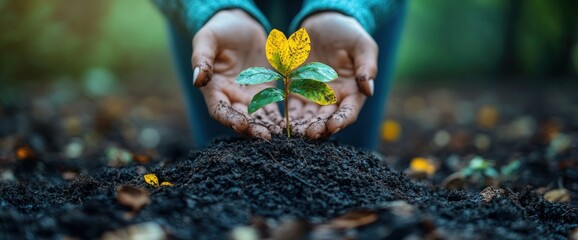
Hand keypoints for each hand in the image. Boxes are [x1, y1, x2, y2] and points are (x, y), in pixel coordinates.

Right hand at [192, 9, 282, 139]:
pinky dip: (279, 118)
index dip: (229, 119)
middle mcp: (231, 98)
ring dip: (267, 127)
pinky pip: (272, 109)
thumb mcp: (207, 39)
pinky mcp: (266, 93)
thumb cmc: (220, 30)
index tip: (241, 124)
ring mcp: (249, 97)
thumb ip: (202, 59)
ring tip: (280, 134)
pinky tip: (290, 124)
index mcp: (214, 89)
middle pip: (240, 119)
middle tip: (266, 137)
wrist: (241, 24)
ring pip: (258, 118)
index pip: (219, 110)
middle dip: (252, 129)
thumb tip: (197, 79)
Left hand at [289, 12, 377, 138]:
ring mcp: (313, 97)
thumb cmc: (347, 33)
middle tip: (311, 133)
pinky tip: (282, 123)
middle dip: (319, 127)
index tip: (334, 125)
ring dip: (302, 126)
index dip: (342, 119)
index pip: (349, 111)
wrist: (323, 23)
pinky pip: (291, 108)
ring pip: (308, 118)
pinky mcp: (295, 92)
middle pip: (327, 119)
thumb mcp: (362, 45)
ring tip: (296, 132)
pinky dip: (287, 117)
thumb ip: (366, 66)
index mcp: (352, 92)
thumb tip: (369, 89)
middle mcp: (333, 99)